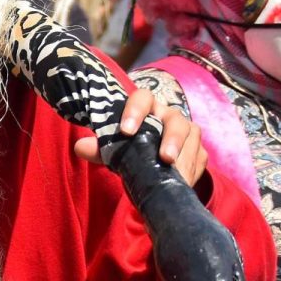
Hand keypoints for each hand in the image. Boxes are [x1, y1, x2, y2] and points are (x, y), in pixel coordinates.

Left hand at [73, 86, 206, 185]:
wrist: (152, 165)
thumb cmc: (130, 150)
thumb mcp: (114, 151)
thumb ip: (99, 150)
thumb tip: (80, 146)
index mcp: (146, 109)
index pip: (142, 98)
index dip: (135, 111)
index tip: (126, 131)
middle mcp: (169, 116)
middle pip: (175, 120)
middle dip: (173, 138)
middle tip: (166, 158)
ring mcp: (188, 132)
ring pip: (192, 138)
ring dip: (186, 158)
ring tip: (177, 175)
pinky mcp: (199, 150)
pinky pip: (199, 158)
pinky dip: (192, 170)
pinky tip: (183, 181)